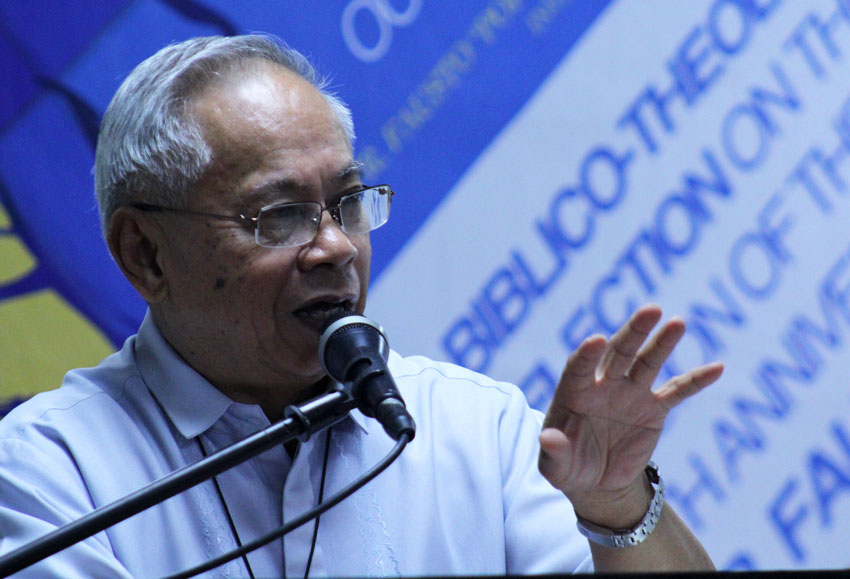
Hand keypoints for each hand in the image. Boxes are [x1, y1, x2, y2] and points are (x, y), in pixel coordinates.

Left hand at [538, 303, 722, 527]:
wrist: (596, 481)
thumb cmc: (567, 466)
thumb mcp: (555, 466)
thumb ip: (553, 451)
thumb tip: (548, 439)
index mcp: (574, 392)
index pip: (579, 367)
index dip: (586, 354)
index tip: (596, 340)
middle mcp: (604, 384)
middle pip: (619, 352)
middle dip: (633, 332)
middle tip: (650, 310)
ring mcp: (631, 393)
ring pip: (648, 363)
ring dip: (662, 343)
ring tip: (677, 323)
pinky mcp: (654, 409)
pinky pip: (677, 391)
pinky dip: (695, 380)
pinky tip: (716, 367)